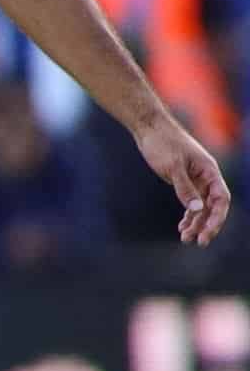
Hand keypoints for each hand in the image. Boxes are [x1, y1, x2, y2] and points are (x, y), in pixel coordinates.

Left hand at [138, 118, 232, 245]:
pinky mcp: (184, 180)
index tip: (206, 234)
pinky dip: (188, 214)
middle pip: (213, 206)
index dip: (217, 218)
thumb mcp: (173, 167)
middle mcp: (207, 177)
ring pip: (202, 206)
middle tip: (197, 242)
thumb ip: (185, 188)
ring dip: (195, 222)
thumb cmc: (163, 143)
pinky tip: (182, 226)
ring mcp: (196, 179)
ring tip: (185, 238)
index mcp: (210, 171)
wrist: (149, 128)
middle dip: (207, 225)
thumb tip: (197, 210)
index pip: (221, 200)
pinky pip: (192, 201)